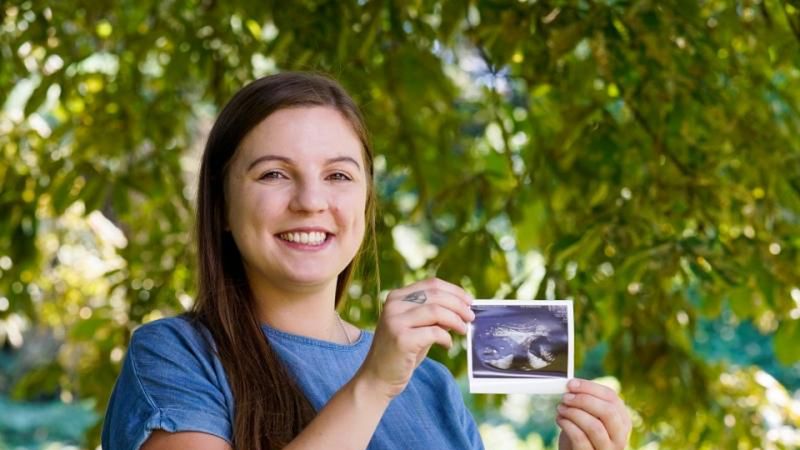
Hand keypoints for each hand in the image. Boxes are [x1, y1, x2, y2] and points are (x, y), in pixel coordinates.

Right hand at [356, 277, 474, 398]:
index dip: (454, 291)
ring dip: (456, 320)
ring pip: (436, 311)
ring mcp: (395, 321)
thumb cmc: (400, 353)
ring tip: (463, 330)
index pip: (431, 284)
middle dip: (459, 306)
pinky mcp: (401, 338)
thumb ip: (434, 315)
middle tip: (471, 317)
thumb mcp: (417, 328)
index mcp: (397, 297)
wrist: (377, 378)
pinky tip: (447, 345)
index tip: (469, 301)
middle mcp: (393, 305)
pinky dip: (446, 338)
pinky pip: (434, 332)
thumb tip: (461, 307)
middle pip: (436, 295)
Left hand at [557, 378, 631, 449]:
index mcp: (622, 420)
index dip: (589, 388)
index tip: (571, 384)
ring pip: (595, 427)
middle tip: (566, 397)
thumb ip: (586, 401)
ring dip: (573, 413)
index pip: (611, 397)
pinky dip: (567, 425)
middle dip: (584, 400)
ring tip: (561, 409)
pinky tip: (560, 420)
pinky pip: (580, 439)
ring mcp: (607, 449)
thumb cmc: (581, 432)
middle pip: (608, 412)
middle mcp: (619, 436)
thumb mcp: (589, 415)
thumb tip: (572, 384)